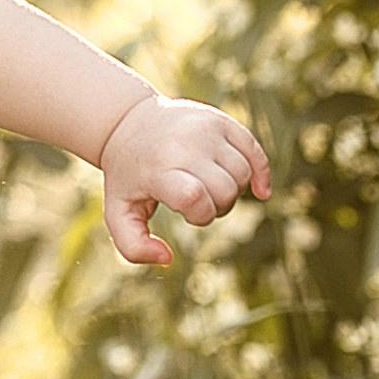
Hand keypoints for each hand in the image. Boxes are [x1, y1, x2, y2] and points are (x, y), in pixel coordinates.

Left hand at [100, 96, 271, 265]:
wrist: (128, 122)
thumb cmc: (128, 175)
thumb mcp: (118, 212)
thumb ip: (134, 247)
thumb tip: (167, 258)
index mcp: (158, 168)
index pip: (195, 197)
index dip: (199, 215)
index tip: (183, 210)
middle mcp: (184, 144)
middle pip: (225, 190)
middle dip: (216, 207)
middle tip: (195, 201)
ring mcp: (205, 128)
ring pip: (242, 174)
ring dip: (231, 190)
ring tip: (208, 186)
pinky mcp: (221, 120)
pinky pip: (255, 151)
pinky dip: (261, 173)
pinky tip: (260, 191)